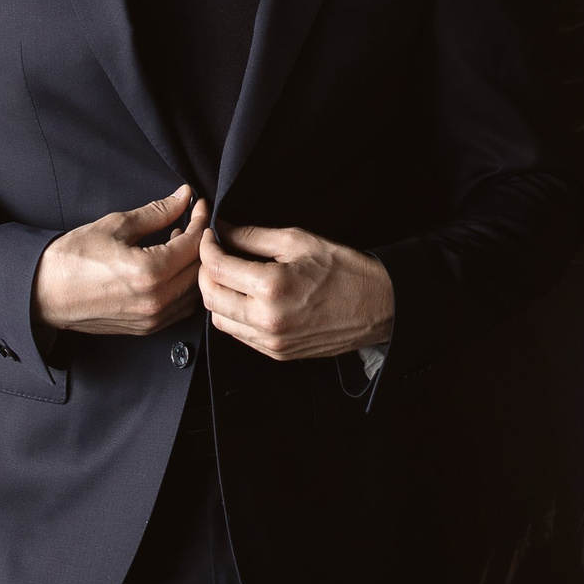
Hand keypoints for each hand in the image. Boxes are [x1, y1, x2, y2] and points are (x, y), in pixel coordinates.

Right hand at [33, 183, 207, 338]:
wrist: (45, 292)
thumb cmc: (73, 258)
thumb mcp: (116, 225)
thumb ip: (157, 212)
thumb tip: (183, 198)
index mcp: (150, 273)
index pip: (194, 244)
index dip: (202, 220)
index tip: (199, 205)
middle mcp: (156, 300)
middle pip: (201, 269)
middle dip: (202, 242)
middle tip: (192, 222)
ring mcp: (152, 318)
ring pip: (195, 291)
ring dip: (195, 266)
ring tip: (178, 244)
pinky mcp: (147, 328)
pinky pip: (181, 308)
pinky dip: (184, 286)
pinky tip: (171, 268)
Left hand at [199, 225, 394, 362]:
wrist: (378, 306)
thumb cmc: (344, 269)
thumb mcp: (298, 240)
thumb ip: (254, 236)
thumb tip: (224, 230)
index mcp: (271, 287)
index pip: (217, 268)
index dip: (206, 247)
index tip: (210, 236)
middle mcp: (266, 320)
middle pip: (210, 297)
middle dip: (206, 272)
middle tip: (215, 253)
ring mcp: (271, 341)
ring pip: (219, 320)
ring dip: (216, 296)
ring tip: (229, 275)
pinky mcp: (277, 353)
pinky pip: (239, 335)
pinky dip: (233, 315)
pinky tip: (245, 297)